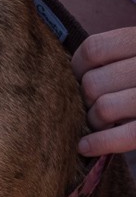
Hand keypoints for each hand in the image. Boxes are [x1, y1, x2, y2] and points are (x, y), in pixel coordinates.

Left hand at [73, 27, 135, 154]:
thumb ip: (119, 56)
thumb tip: (70, 75)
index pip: (93, 49)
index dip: (77, 67)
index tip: (79, 77)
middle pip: (93, 82)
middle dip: (85, 99)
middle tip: (92, 105)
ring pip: (104, 108)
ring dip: (94, 121)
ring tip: (99, 122)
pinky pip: (126, 135)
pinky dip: (100, 143)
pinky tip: (85, 146)